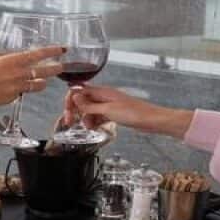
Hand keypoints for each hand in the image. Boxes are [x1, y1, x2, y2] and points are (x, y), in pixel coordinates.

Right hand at [0, 43, 64, 123]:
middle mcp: (16, 76)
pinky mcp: (8, 100)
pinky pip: (19, 94)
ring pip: (35, 86)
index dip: (51, 51)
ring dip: (41, 82)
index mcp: (10, 61)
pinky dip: (19, 90)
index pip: (37, 55)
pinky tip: (13, 87)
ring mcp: (13, 90)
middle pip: (43, 72)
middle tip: (62, 65)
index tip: (62, 49)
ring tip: (43, 80)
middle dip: (55, 68)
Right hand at [64, 85, 192, 138]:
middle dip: (76, 111)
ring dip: (86, 118)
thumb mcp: (108, 110)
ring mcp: (109, 105)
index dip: (71, 101)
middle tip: (71, 123)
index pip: (79, 91)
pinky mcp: (114, 113)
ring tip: (89, 127)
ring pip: (90, 110)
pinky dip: (95, 122)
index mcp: (102, 92)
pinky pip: (99, 116)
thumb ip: (90, 105)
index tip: (67, 113)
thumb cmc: (134, 113)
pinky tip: (96, 127)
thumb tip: (74, 97)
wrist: (151, 120)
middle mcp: (104, 97)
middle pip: (83, 101)